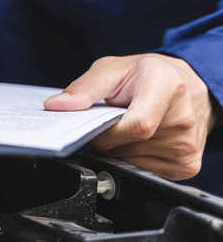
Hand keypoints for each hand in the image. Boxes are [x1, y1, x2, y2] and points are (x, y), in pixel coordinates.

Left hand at [44, 54, 219, 179]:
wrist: (187, 84)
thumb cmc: (148, 75)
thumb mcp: (113, 70)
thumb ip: (83, 88)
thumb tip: (55, 106)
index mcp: (168, 89)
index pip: (136, 127)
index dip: (107, 132)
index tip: (96, 124)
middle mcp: (183, 119)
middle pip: (127, 148)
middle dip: (107, 139)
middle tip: (112, 121)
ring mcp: (186, 147)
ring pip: (132, 163)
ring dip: (119, 149)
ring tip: (129, 127)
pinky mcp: (186, 166)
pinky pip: (145, 172)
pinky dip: (133, 159)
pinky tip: (141, 141)